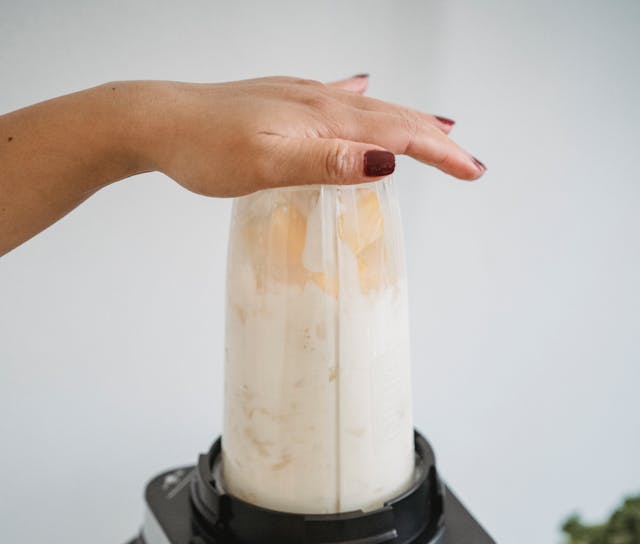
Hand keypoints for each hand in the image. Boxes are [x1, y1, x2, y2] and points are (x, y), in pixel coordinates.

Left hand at [0, 74, 484, 253]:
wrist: (157, 120)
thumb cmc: (205, 149)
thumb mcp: (268, 164)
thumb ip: (328, 162)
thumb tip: (389, 160)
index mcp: (323, 118)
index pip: (397, 135)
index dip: (439, 153)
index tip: (474, 171)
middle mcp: (319, 100)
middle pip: (393, 117)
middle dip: (436, 140)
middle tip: (472, 162)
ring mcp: (301, 97)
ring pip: (370, 108)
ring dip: (408, 120)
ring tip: (440, 127)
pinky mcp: (282, 102)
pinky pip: (337, 98)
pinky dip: (363, 101)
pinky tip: (363, 88)